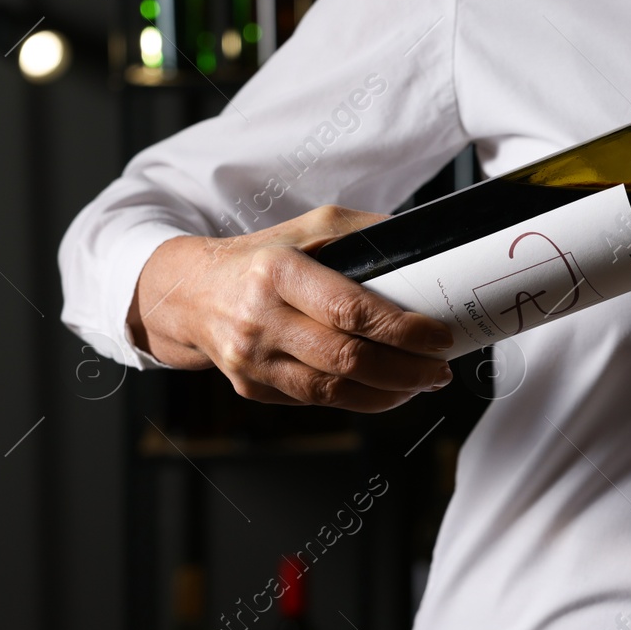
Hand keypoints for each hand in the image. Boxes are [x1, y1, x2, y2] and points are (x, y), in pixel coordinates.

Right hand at [128, 205, 454, 411]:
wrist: (191, 292)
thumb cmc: (263, 256)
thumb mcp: (311, 226)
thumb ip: (365, 233)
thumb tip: (427, 246)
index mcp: (278, 272)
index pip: (350, 310)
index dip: (402, 330)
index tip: (438, 336)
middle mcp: (260, 319)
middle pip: (346, 358)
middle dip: (405, 370)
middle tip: (439, 369)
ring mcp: (252, 360)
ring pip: (332, 392)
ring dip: (388, 394)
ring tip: (422, 384)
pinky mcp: (251, 387)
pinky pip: (314, 403)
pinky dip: (358, 402)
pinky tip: (387, 392)